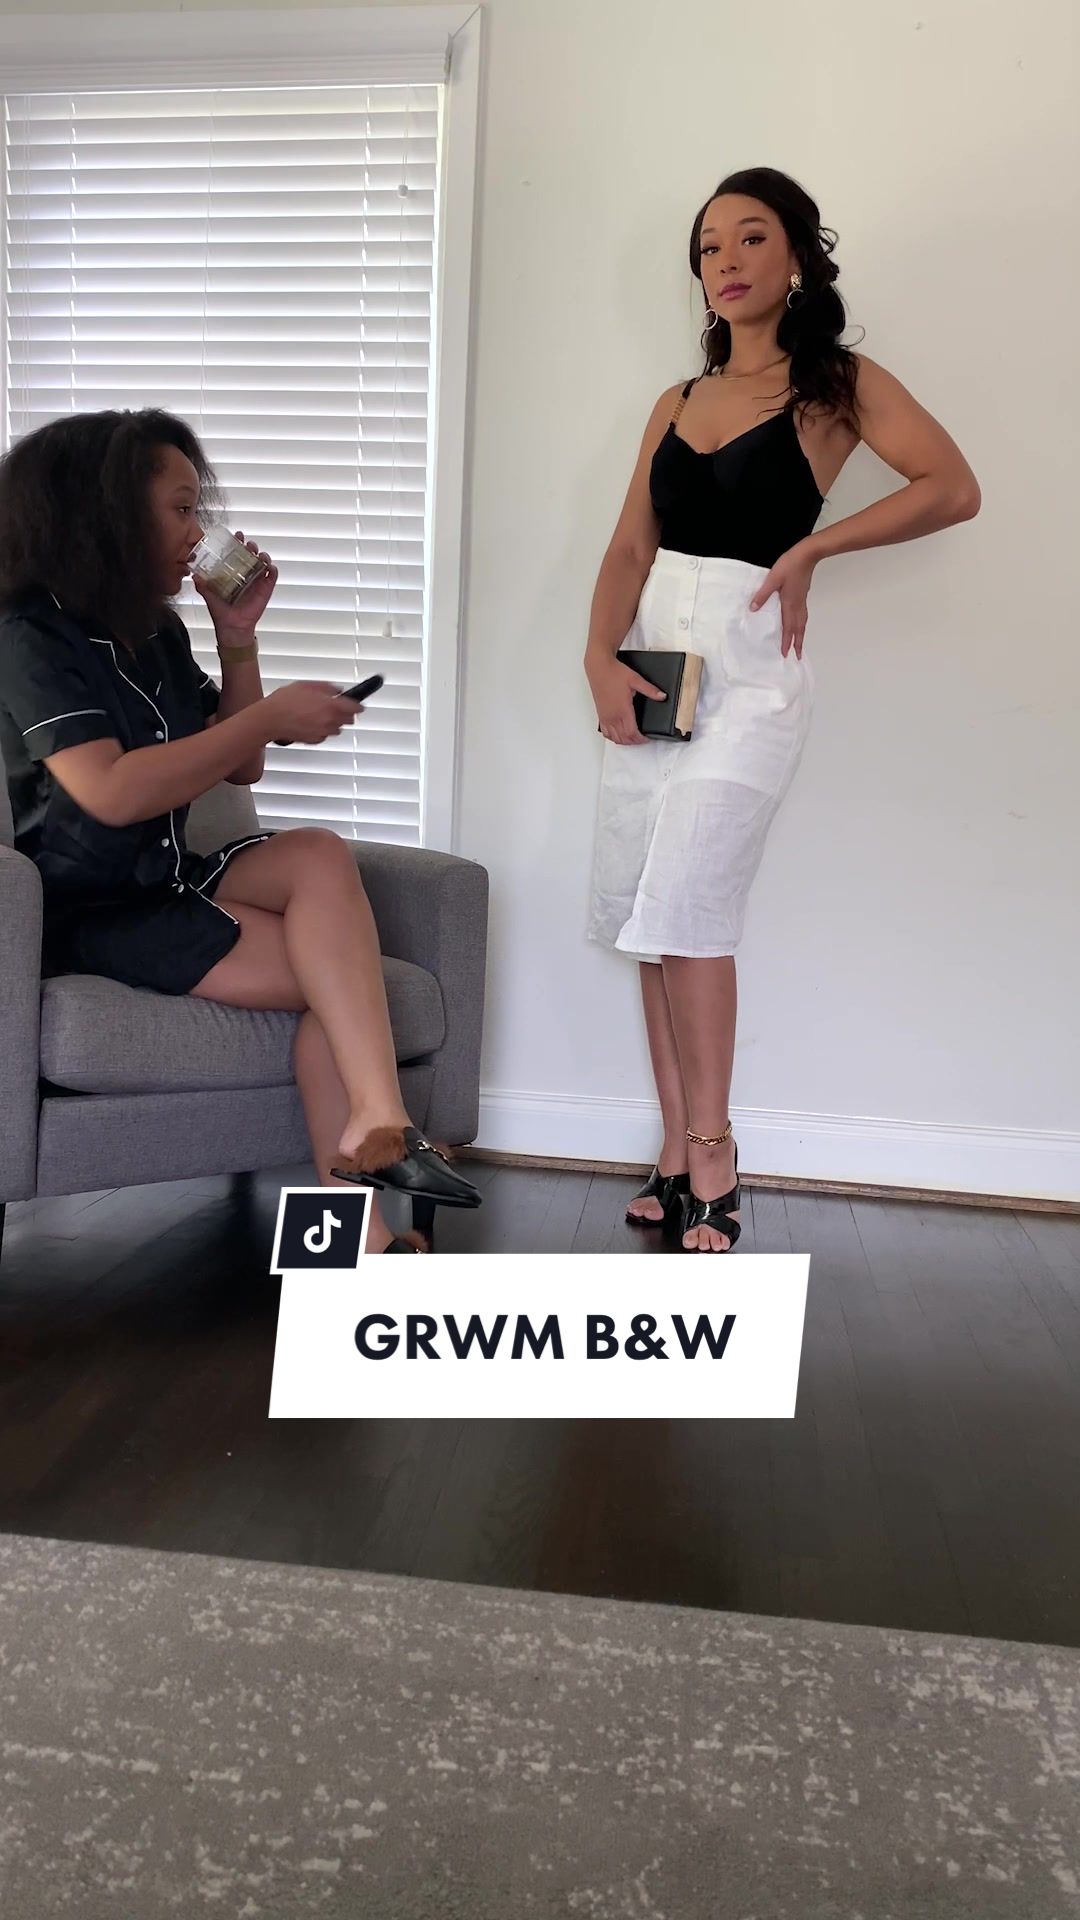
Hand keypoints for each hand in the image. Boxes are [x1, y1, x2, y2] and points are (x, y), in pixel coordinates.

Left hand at [195, 530, 278, 640]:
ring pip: (264, 561)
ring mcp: (257, 581)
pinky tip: (269, 568)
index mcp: (233, 572)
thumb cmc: (221, 611)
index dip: (238, 542)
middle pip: (252, 553)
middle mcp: (246, 573)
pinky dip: (273, 570)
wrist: (233, 627)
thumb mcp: (209, 595)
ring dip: (263, 555)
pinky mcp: (266, 589)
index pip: (236, 552)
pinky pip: (272, 576)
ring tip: (259, 555)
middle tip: (248, 545)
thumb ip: (202, 584)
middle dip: (252, 545)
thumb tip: (194, 574)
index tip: (237, 535)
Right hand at [263, 682, 363, 746]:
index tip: (360, 705)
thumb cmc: (284, 701)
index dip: (359, 705)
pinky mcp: (315, 740)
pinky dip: (323, 729)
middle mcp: (329, 720)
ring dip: (334, 722)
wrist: (270, 719)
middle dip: (346, 714)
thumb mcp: (307, 685)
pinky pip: (325, 735)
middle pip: (350, 720)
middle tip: (338, 707)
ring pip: (338, 728)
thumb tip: (337, 690)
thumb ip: (326, 687)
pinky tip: (312, 722)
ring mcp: (323, 732)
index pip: (356, 708)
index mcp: (331, 705)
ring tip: (321, 714)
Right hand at [588, 655, 665, 744]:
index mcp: (623, 710)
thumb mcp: (636, 680)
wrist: (599, 668)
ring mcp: (605, 717)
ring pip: (614, 738)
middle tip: (642, 739)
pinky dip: (613, 737)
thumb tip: (662, 696)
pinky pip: (606, 732)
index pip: (632, 733)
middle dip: (634, 742)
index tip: (647, 738)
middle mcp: (613, 716)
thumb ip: (650, 690)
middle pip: (624, 739)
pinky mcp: (601, 714)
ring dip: (624, 741)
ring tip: (632, 738)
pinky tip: (618, 734)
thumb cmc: (614, 673)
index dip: (641, 739)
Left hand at [748, 539, 817, 658]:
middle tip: (797, 656)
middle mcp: (797, 605)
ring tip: (800, 644)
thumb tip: (753, 609)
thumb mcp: (772, 579)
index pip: (788, 628)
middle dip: (798, 643)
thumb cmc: (790, 565)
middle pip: (799, 628)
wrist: (807, 554)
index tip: (786, 654)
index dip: (787, 642)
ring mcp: (802, 600)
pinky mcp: (803, 595)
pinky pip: (803, 615)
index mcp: (789, 604)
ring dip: (801, 635)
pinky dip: (801, 624)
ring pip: (802, 622)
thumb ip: (762, 595)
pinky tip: (798, 623)